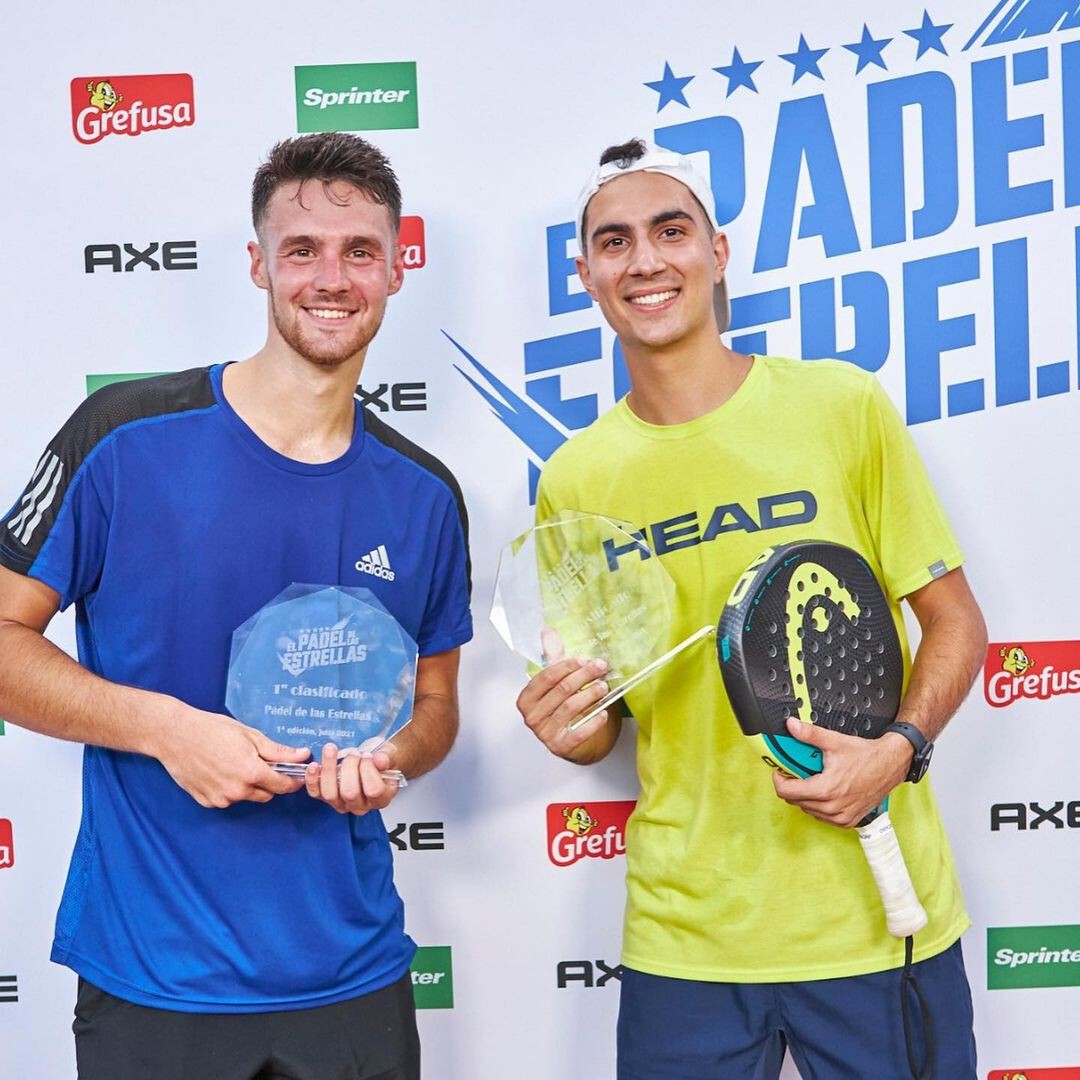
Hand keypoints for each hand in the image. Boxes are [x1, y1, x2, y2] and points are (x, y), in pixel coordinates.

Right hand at [154, 704, 309, 808]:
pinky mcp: (206, 802)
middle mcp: (237, 791)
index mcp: (251, 772)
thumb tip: (302, 755)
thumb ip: (278, 751)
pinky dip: (229, 789)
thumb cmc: (212, 730)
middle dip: (269, 782)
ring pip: (246, 797)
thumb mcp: (250, 736)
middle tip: (262, 763)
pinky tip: (220, 771)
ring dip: (248, 786)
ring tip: (235, 763)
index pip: (282, 786)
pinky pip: (227, 799)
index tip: (296, 776)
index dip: (292, 781)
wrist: (175, 735)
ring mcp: (220, 799)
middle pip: (266, 794)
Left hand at [304, 742, 401, 814]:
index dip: (368, 770)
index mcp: (381, 798)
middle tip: (354, 753)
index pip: (373, 790)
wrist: (371, 764)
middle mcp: (361, 805)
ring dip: (329, 768)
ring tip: (331, 750)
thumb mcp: (389, 756)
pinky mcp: (326, 799)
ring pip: (331, 793)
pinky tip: (315, 765)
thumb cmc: (380, 762)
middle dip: (350, 767)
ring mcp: (342, 804)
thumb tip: (380, 759)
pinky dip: (312, 779)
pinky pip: (316, 793)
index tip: (367, 755)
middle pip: (350, 792)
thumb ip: (387, 757)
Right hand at [516, 654, 610, 759]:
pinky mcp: (560, 746)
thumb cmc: (559, 707)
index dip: (567, 665)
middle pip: (562, 689)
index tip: (585, 660)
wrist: (566, 741)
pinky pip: (579, 732)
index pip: (547, 676)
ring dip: (591, 694)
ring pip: (571, 707)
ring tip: (604, 686)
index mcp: (527, 698)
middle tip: (600, 668)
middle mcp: (532, 716)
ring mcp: (545, 733)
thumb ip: (552, 659)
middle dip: (584, 676)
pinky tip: (603, 712)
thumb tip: (548, 632)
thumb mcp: (554, 683)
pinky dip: (593, 721)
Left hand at [771, 717, 913, 827]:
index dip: (779, 780)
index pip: (787, 792)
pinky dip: (818, 806)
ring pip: (808, 810)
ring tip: (813, 780)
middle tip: (798, 772)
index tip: (781, 771)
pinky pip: (823, 817)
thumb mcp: (835, 741)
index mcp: (826, 790)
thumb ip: (810, 734)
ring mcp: (841, 817)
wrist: (891, 765)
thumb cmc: (866, 755)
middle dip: (792, 786)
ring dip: (805, 797)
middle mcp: (832, 807)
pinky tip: (825, 792)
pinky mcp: (848, 821)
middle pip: (795, 801)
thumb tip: (791, 725)